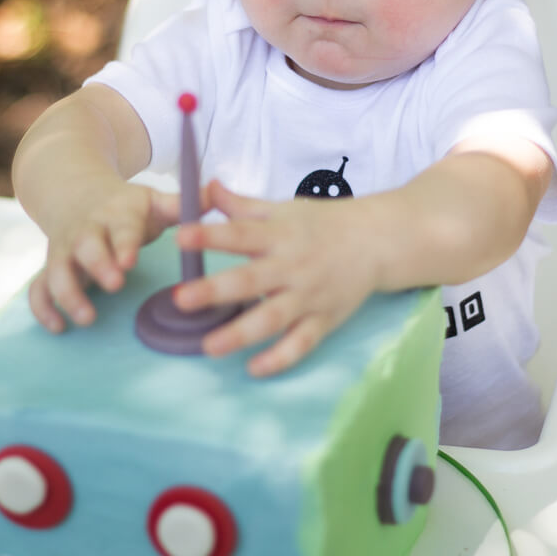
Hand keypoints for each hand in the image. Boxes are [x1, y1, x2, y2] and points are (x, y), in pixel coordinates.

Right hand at [29, 180, 182, 331]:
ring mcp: (64, 250)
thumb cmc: (127, 207)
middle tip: (115, 285)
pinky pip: (38, 288)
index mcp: (116, 214)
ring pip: (56, 269)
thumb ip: (183, 203)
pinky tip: (58, 328)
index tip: (130, 261)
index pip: (120, 228)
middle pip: (85, 246)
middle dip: (98, 265)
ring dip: (68, 293)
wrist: (76, 192)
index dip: (124, 244)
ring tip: (87, 318)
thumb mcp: (153, 200)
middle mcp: (86, 231)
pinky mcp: (51, 267)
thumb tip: (216, 192)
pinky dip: (42, 308)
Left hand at [174, 180, 377, 375]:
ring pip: (273, 318)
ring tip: (209, 347)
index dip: (210, 235)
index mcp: (279, 235)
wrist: (376, 240)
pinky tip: (254, 369)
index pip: (240, 233)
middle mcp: (292, 266)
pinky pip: (301, 344)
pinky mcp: (324, 320)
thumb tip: (205, 187)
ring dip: (240, 334)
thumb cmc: (322, 224)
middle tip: (181, 299)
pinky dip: (279, 359)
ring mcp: (309, 296)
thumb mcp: (282, 209)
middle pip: (251, 280)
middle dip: (215, 290)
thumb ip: (241, 205)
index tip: (180, 235)